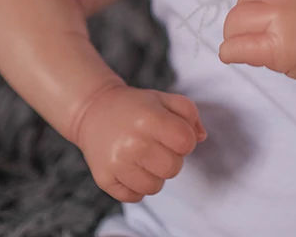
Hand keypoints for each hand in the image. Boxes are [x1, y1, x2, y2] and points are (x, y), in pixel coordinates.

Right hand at [75, 84, 206, 202]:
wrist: (94, 111)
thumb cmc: (136, 107)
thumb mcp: (164, 98)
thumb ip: (189, 113)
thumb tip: (201, 137)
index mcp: (150, 118)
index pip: (186, 143)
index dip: (185, 139)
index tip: (174, 133)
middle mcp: (133, 143)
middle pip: (173, 168)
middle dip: (172, 158)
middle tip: (158, 146)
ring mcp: (117, 163)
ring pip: (155, 187)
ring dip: (155, 174)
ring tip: (144, 157)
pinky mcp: (104, 179)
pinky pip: (135, 197)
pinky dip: (137, 186)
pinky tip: (131, 167)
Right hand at [219, 0, 295, 82]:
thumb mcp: (286, 68)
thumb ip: (257, 55)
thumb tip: (236, 44)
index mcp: (275, 44)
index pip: (234, 45)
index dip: (231, 51)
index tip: (234, 51)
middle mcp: (276, 11)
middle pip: (234, 19)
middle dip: (236, 31)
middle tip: (251, 34)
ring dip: (247, 7)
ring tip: (263, 14)